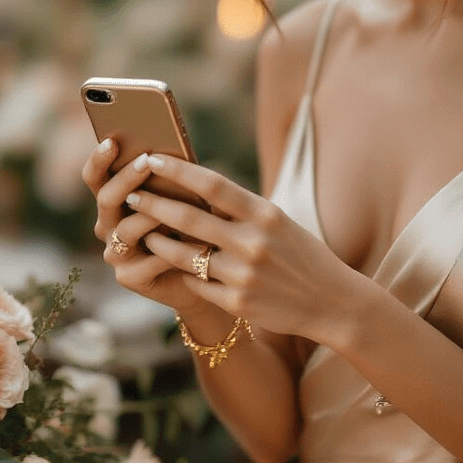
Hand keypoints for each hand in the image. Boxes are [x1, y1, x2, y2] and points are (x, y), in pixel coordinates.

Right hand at [81, 140, 215, 316]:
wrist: (202, 274)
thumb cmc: (192, 226)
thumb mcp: (181, 198)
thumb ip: (168, 180)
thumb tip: (167, 153)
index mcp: (113, 202)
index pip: (95, 178)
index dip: (99, 160)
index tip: (111, 141)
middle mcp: (108, 226)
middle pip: (105, 199)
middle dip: (126, 179)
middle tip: (145, 162)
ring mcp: (115, 254)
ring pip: (126, 229)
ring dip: (152, 214)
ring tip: (176, 203)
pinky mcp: (128, 278)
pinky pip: (149, 259)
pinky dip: (171, 248)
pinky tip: (192, 240)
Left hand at [123, 152, 353, 341]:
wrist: (331, 301)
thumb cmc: (301, 254)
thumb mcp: (278, 222)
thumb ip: (241, 209)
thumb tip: (196, 185)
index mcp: (266, 214)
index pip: (212, 184)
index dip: (177, 171)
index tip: (151, 159)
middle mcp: (254, 242)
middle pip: (189, 219)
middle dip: (154, 205)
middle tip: (130, 196)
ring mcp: (244, 275)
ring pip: (184, 256)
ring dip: (158, 242)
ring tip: (144, 232)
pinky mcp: (238, 303)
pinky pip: (197, 284)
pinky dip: (186, 274)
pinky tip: (177, 267)